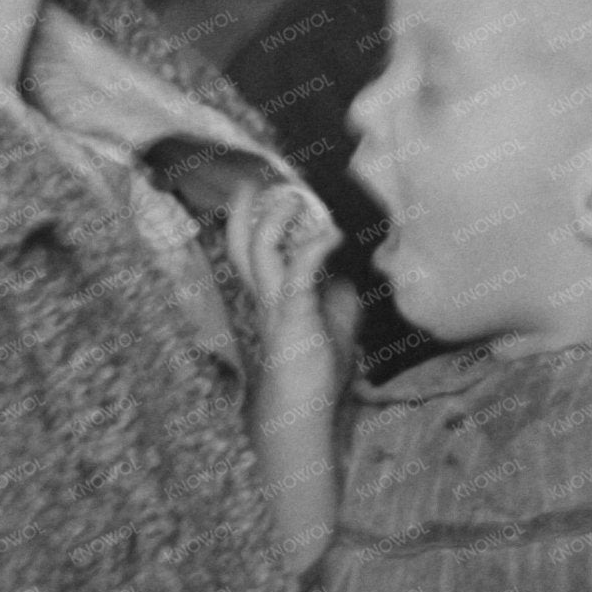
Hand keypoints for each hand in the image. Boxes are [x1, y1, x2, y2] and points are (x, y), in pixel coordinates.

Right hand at [225, 182, 343, 421]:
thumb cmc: (316, 372)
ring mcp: (275, 305)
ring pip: (259, 251)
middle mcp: (265, 296)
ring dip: (274, 218)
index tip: (272, 188)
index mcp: (270, 295)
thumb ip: (339, 292)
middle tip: (256, 177)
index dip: (256, 216)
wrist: (303, 415)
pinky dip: (314, 249)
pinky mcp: (292, 317)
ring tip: (291, 195)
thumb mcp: (335, 322)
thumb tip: (351, 268)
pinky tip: (332, 234)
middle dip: (245, 207)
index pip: (253, 248)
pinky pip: (298, 275)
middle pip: (241, 242)